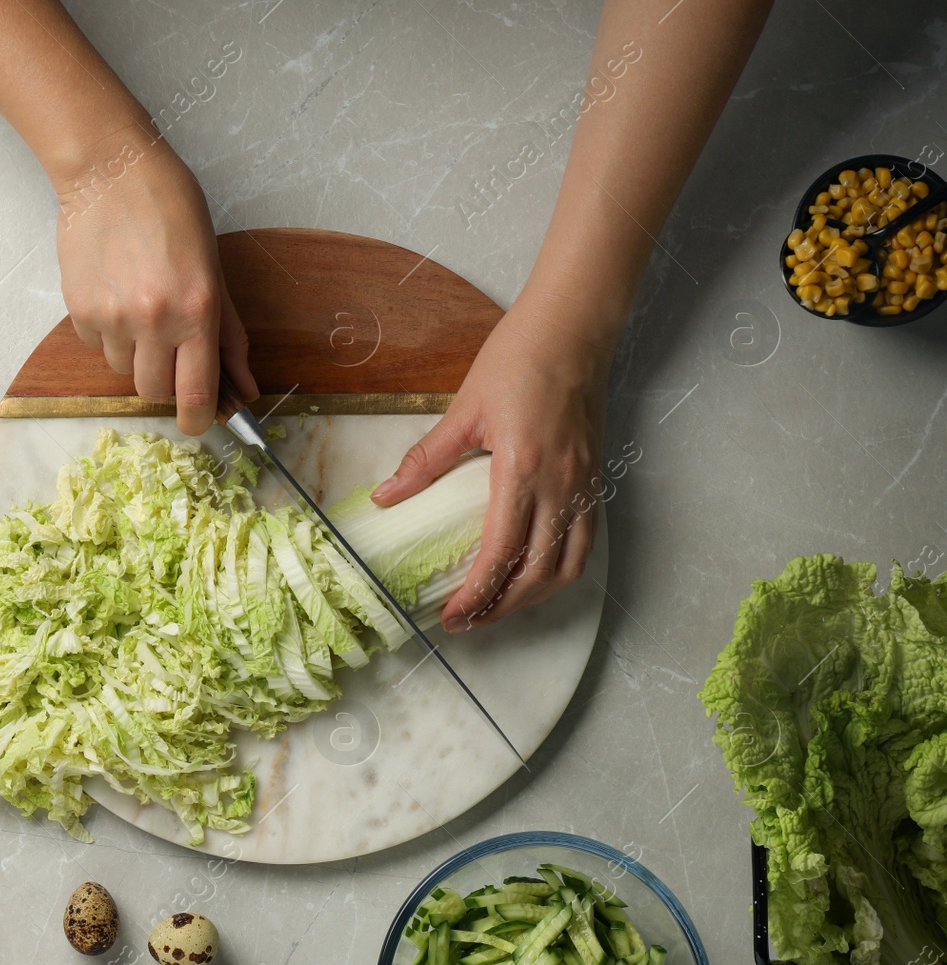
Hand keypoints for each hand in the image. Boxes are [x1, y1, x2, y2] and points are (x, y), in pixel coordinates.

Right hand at [54, 134, 255, 432]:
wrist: (111, 171)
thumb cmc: (171, 209)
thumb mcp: (215, 269)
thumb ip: (229, 334)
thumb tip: (244, 387)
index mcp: (196, 312)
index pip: (195, 396)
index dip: (198, 420)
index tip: (199, 420)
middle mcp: (153, 321)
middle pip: (153, 391)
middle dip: (164, 381)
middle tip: (169, 347)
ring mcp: (111, 317)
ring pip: (123, 369)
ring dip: (135, 352)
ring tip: (140, 306)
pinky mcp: (79, 309)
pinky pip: (95, 344)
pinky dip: (107, 331)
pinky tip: (115, 292)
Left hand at [370, 290, 611, 630]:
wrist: (574, 325)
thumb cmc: (519, 357)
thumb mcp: (463, 409)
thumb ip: (424, 460)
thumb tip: (385, 497)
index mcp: (522, 468)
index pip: (501, 552)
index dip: (476, 593)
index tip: (452, 616)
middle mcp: (561, 484)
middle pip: (538, 572)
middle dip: (502, 607)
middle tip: (468, 622)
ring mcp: (585, 483)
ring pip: (569, 564)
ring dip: (534, 596)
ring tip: (499, 607)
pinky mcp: (596, 477)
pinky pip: (586, 540)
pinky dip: (561, 569)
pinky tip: (536, 574)